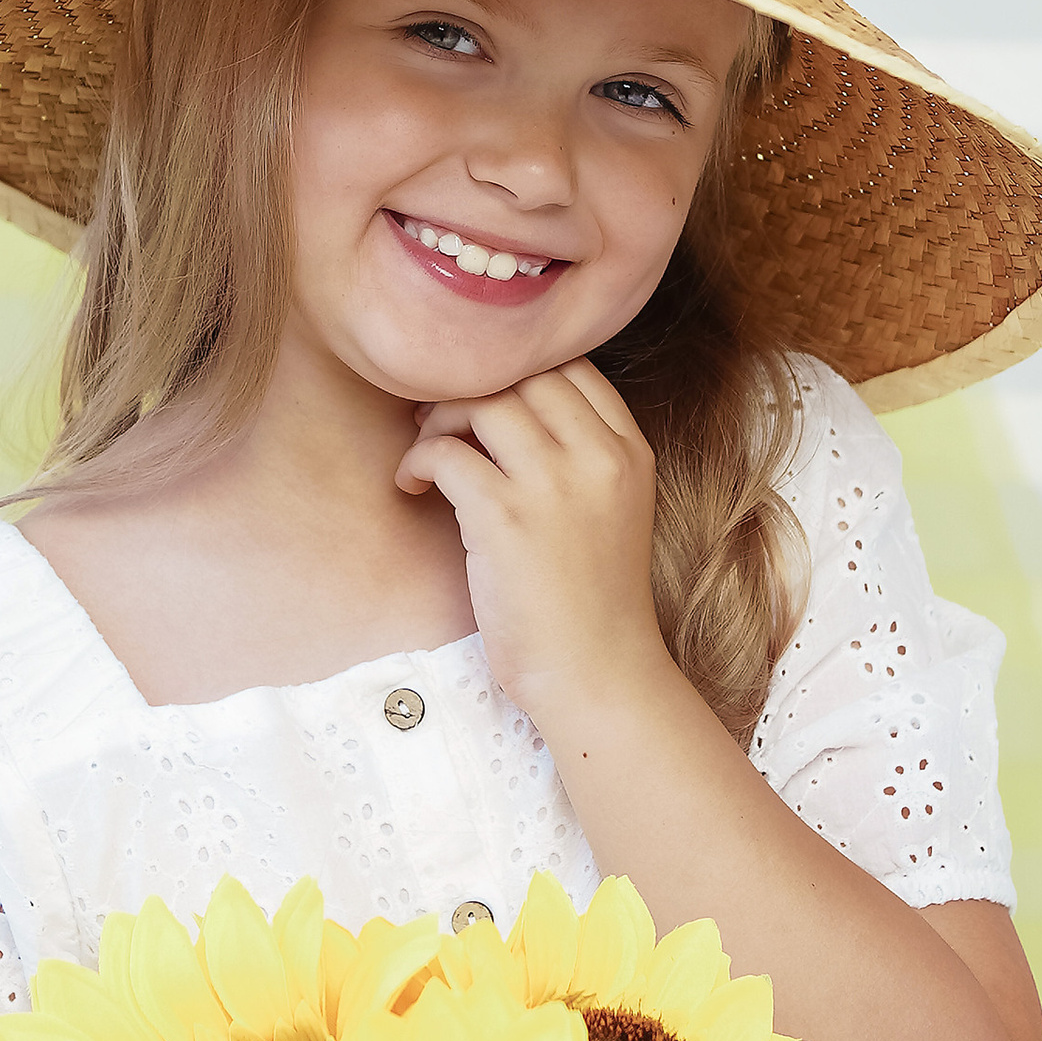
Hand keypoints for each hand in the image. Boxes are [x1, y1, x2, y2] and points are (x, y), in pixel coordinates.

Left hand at [395, 361, 671, 728]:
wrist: (597, 674)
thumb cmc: (591, 603)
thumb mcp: (611, 511)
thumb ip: (578, 457)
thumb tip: (502, 408)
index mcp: (629, 451)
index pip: (573, 366)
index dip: (517, 371)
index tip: (485, 400)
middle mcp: (598, 456)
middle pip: (523, 373)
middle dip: (472, 387)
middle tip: (438, 418)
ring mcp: (554, 484)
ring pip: (482, 401)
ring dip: (439, 419)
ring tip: (426, 455)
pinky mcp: (506, 518)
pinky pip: (445, 452)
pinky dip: (417, 461)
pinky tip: (412, 486)